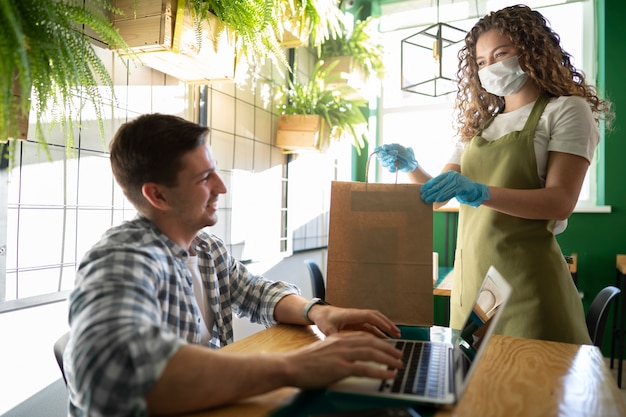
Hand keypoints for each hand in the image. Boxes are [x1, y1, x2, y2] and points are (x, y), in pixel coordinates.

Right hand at [284, 332, 403, 387]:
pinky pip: (365, 368)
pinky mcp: (340, 367)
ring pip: (372, 353)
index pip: (364, 336)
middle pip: (371, 342)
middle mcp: (342, 343)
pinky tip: (388, 375)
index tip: (388, 347)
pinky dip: (380, 372)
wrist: (289, 366)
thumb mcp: (323, 352)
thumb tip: (347, 360)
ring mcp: (342, 354)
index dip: (379, 341)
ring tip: (398, 365)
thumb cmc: (303, 363)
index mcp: (338, 339)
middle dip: (388, 349)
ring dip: (388, 359)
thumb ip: (336, 352)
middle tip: (399, 355)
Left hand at [307, 304, 400, 338]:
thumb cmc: (323, 319)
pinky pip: (371, 325)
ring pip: (375, 320)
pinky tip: (384, 338)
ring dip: (385, 326)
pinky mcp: (357, 322)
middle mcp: (356, 315)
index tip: (389, 330)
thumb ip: (334, 337)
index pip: (369, 316)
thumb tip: (339, 345)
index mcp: (351, 315)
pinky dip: (379, 330)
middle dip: (388, 324)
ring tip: (396, 335)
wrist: (318, 313)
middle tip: (398, 333)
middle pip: (376, 316)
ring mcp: (357, 318)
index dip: (380, 323)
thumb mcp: (327, 329)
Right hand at [374, 144, 417, 172]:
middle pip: (380, 157)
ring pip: (384, 163)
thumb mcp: (397, 146)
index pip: (376, 151)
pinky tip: (396, 163)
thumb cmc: (403, 151)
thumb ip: (390, 146)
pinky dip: (392, 165)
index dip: (379, 152)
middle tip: (396, 153)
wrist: (411, 159)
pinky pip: (389, 168)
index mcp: (384, 151)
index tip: (385, 151)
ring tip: (396, 158)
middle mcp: (383, 157)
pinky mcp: (390, 169)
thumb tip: (383, 146)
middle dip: (388, 155)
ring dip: (390, 160)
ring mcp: (386, 164)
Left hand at [421, 171, 489, 206]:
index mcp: (449, 174)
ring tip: (428, 199)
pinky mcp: (462, 187)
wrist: (474, 191)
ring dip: (435, 195)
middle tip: (423, 196)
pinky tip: (438, 200)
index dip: (428, 185)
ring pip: (443, 189)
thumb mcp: (450, 185)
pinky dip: (444, 196)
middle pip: (439, 185)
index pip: (436, 179)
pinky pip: (451, 193)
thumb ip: (442, 185)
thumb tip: (429, 190)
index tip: (422, 190)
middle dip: (430, 191)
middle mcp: (453, 176)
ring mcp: (458, 181)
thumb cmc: (460, 188)